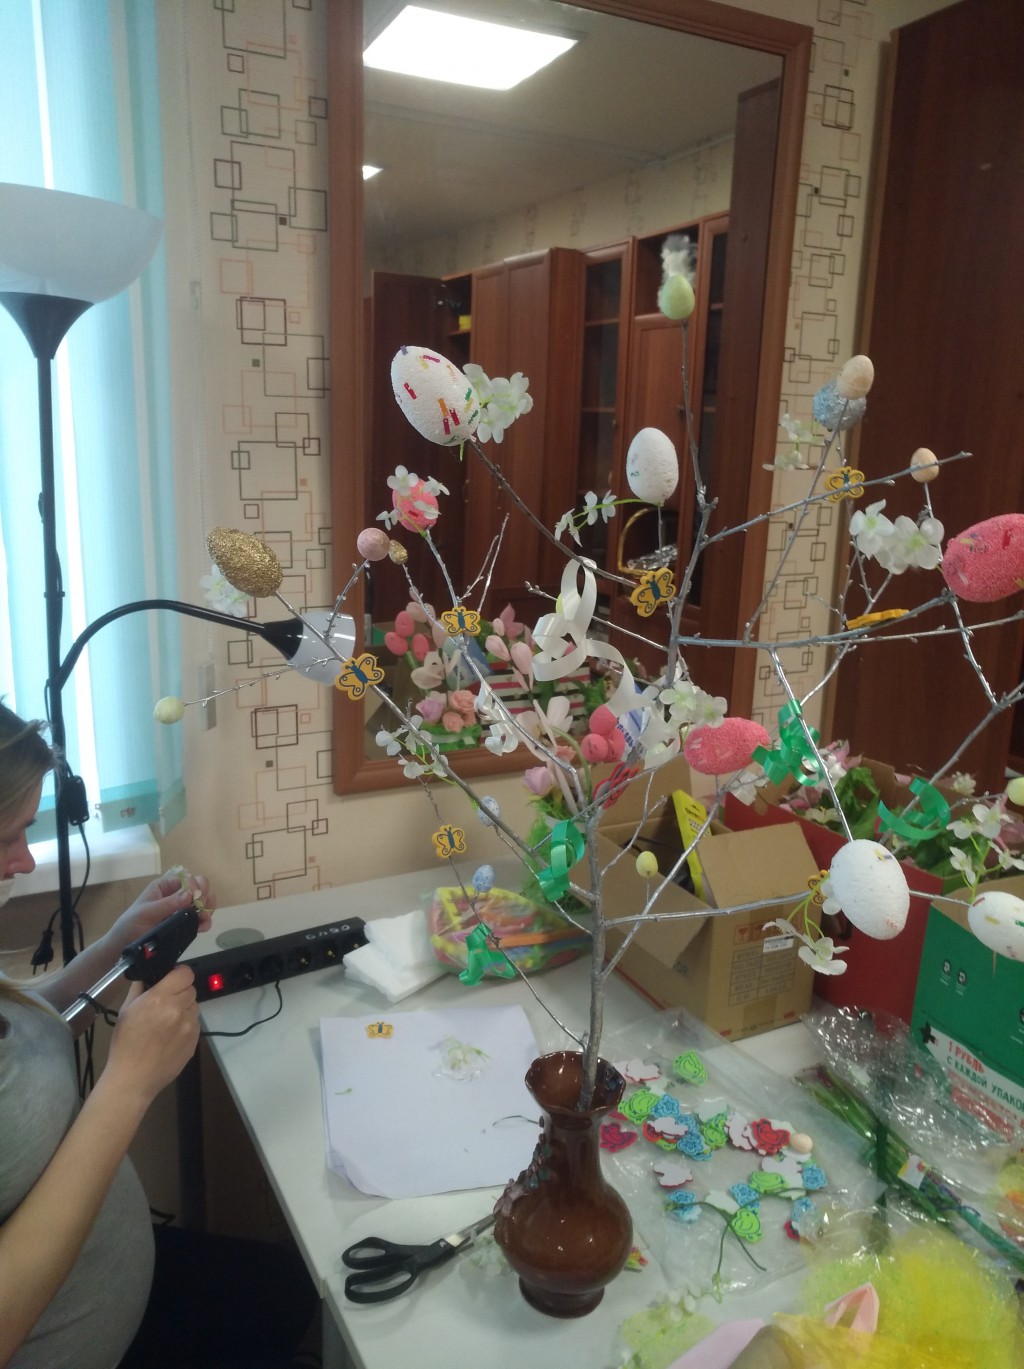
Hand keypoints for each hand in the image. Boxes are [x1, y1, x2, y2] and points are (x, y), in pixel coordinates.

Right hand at [104, 965, 199, 1105]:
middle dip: (180, 993)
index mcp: (161, 999)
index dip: (178, 974)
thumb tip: (149, 974)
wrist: (133, 1078)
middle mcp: (179, 1010)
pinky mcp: (195, 1041)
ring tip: (166, 1023)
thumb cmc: (125, 1044)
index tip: (170, 980)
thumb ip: (140, 988)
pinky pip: (195, 1025)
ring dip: (184, 1010)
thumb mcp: (126, 1010)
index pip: (185, 973)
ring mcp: (189, 1027)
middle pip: (191, 989)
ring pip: (194, 1007)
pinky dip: (186, 1026)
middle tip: (164, 1004)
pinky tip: (170, 1037)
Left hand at [109, 869, 215, 950]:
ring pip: (204, 902)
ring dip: (207, 909)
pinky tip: (202, 927)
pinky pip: (201, 918)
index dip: (194, 884)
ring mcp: (182, 909)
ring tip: (203, 919)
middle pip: (200, 887)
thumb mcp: (146, 913)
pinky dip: (206, 921)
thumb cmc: (130, 926)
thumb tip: (190, 895)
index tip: (195, 896)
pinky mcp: (185, 923)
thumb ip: (167, 904)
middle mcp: (176, 895)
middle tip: (201, 907)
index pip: (186, 877)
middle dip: (204, 895)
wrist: (125, 948)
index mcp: (164, 886)